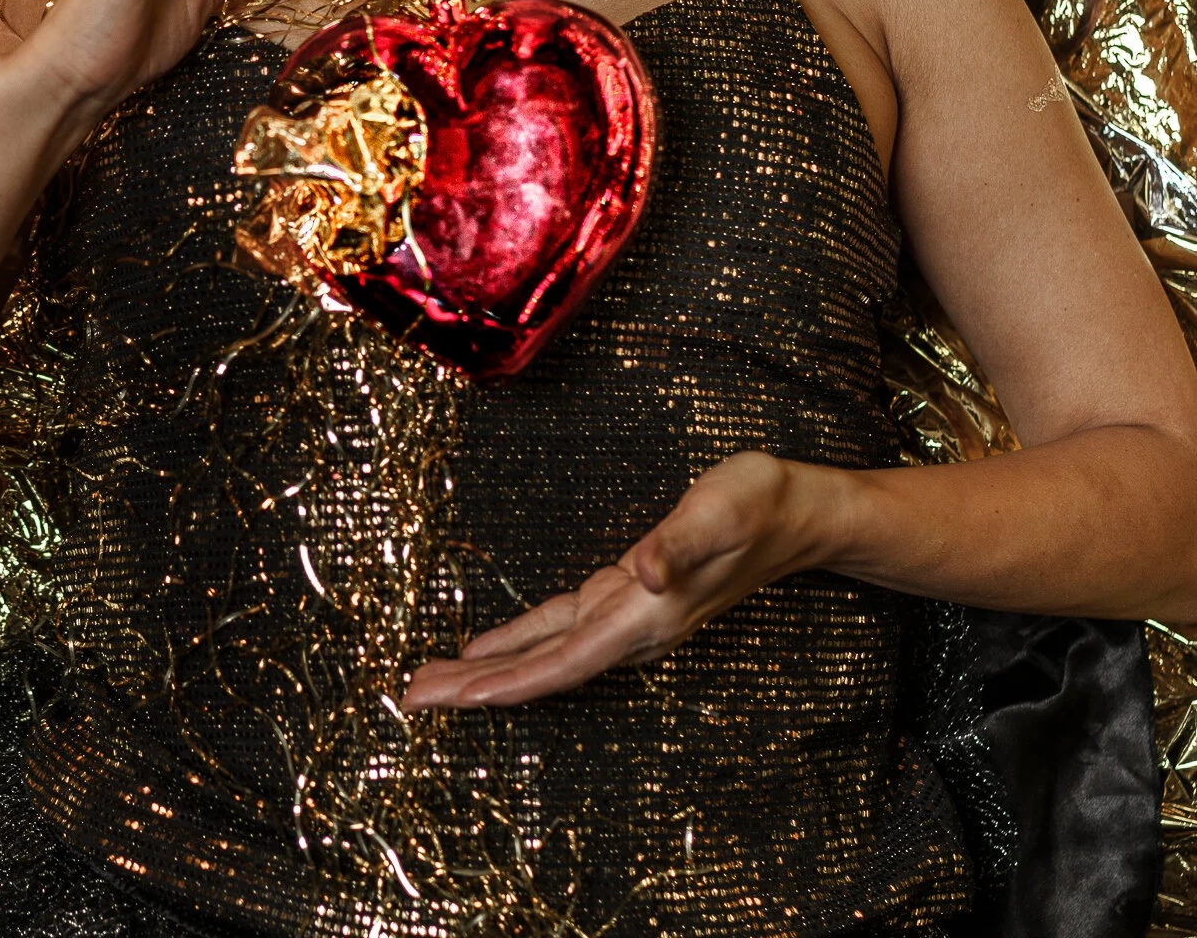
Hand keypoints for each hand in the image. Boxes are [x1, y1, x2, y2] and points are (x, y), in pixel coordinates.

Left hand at [402, 451, 839, 708]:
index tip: (452, 700)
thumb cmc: (756, 504)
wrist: (795, 513)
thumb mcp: (720, 509)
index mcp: (646, 616)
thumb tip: (647, 570)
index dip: (506, 684)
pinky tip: (487, 649)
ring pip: (544, 653)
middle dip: (476, 688)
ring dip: (488, 670)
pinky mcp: (625, 594)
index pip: (562, 663)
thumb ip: (682, 543)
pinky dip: (518, 641)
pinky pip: (559, 629)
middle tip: (409, 697)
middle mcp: (631, 627)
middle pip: (541, 670)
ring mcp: (628, 616)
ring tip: (431, 681)